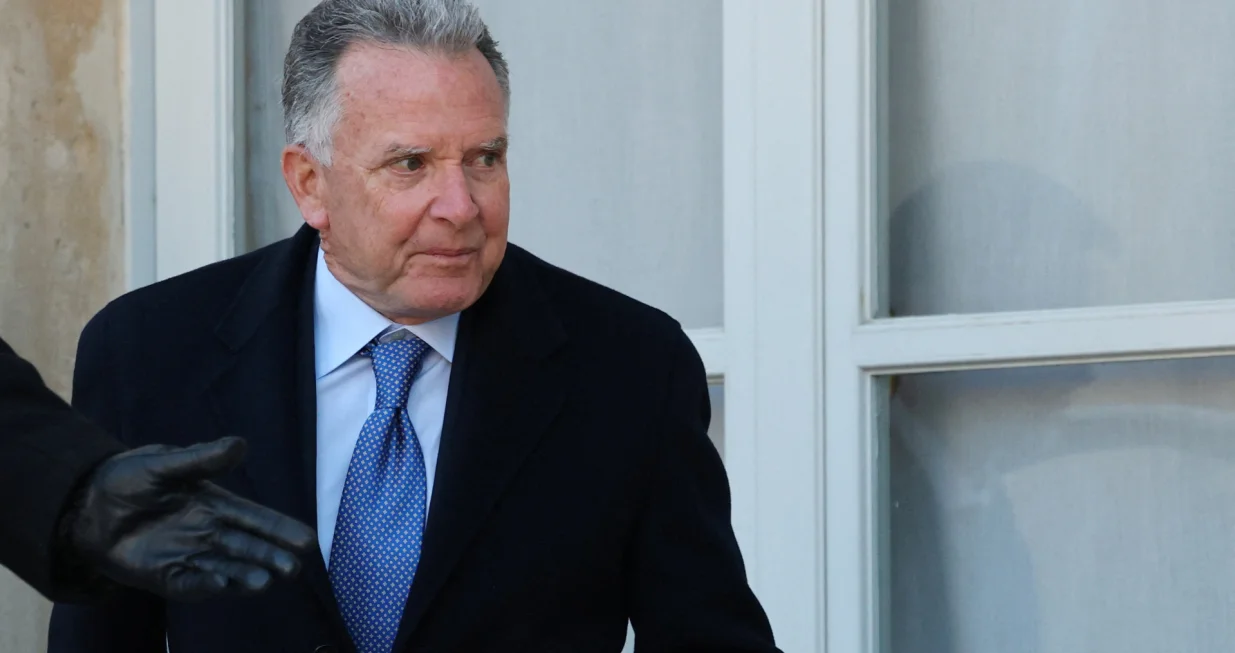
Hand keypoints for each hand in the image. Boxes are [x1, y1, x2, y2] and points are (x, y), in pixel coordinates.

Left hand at [64, 436, 316, 600]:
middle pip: (247, 548)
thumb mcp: (164, 463)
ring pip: (225, 569)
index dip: (280, 529)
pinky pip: (188, 584)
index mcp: (214, 506)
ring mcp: (187, 556)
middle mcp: (208, 534)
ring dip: (245, 577)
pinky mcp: (163, 575)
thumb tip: (241, 444)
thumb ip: (202, 459)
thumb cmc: (128, 479)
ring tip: (265, 582)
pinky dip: (205, 586)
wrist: (84, 504)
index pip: (255, 519)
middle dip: (270, 557)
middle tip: (293, 568)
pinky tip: (221, 585)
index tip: (307, 540)